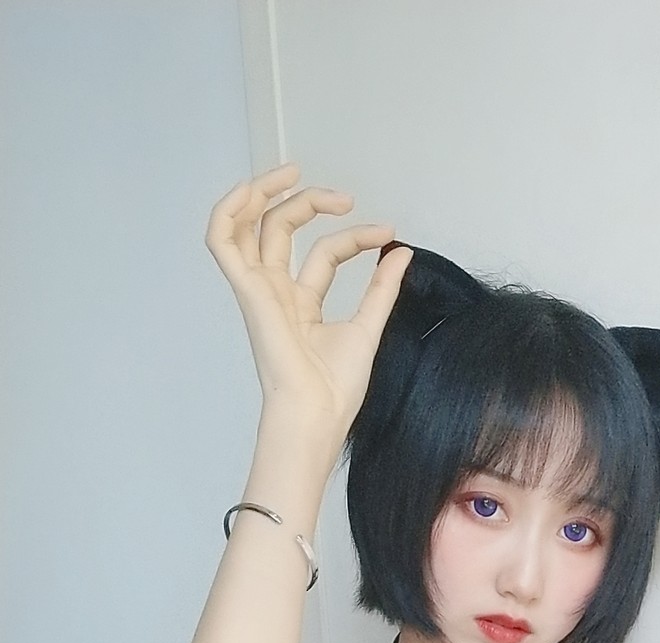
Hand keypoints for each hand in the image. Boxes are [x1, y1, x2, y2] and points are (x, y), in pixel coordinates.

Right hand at [205, 162, 411, 448]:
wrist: (317, 414)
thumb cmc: (335, 389)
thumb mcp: (368, 326)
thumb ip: (382, 287)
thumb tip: (400, 251)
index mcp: (301, 303)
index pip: (324, 252)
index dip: (355, 236)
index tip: (387, 234)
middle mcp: (275, 292)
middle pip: (282, 229)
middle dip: (311, 202)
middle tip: (347, 198)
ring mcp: (259, 290)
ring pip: (247, 225)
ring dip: (263, 192)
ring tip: (292, 173)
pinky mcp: (247, 290)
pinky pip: (221, 240)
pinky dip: (228, 209)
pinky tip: (253, 189)